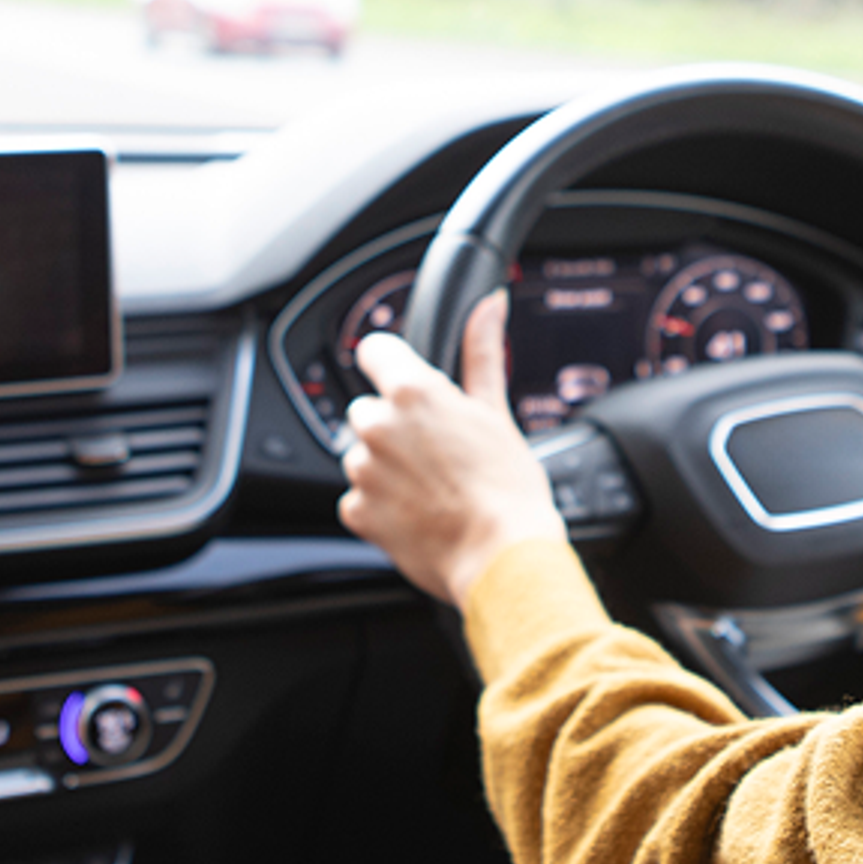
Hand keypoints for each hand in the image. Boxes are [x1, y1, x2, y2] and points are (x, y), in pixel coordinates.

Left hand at [338, 291, 568, 604]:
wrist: (500, 558)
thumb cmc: (506, 489)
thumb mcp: (496, 411)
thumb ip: (481, 352)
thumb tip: (488, 305)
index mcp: (412, 392)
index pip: (375, 349)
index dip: (393, 364)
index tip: (408, 385)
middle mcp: (377, 425)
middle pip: (370, 408)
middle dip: (396, 426)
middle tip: (437, 452)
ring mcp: (361, 470)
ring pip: (364, 454)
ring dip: (388, 466)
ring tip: (432, 487)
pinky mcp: (356, 510)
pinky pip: (359, 498)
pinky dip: (382, 505)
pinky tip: (418, 513)